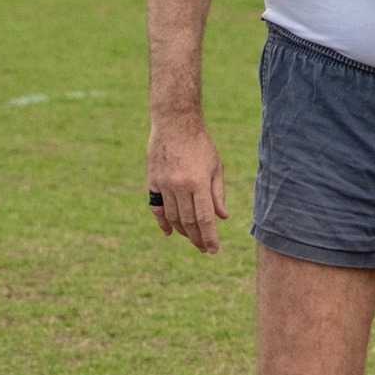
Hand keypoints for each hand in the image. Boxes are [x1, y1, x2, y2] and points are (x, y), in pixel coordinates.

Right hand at [148, 118, 227, 252]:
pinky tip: (170, 232)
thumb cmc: (200, 144)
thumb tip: (222, 217)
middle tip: (203, 248)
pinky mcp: (152, 182)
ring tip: (192, 238)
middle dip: (197, 238)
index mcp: (198, 182)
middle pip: (188, 221)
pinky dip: (162, 222)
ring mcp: (164, 184)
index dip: (209, 236)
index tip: (213, 250)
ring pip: (172, 217)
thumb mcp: (215, 166)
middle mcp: (179, 186)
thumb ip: (217, 193)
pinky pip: (157, 208)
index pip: (205, 218)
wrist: (175, 123)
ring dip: (182, 231)